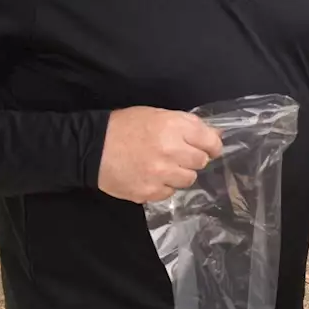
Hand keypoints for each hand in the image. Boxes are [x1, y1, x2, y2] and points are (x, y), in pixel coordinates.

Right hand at [98, 107, 223, 203]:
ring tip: (162, 166)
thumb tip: (217, 135)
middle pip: (201, 162)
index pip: (211, 143)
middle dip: (192, 159)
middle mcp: (171, 151)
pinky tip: (149, 176)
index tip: (207, 148)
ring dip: (179, 174)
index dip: (211, 146)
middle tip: (177, 155)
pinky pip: (168, 193)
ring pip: (188, 180)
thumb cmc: (125, 127)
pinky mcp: (149, 192)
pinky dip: (162, 186)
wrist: (91, 147)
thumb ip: (189, 124)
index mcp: (175, 128)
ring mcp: (160, 175)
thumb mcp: (158, 115)